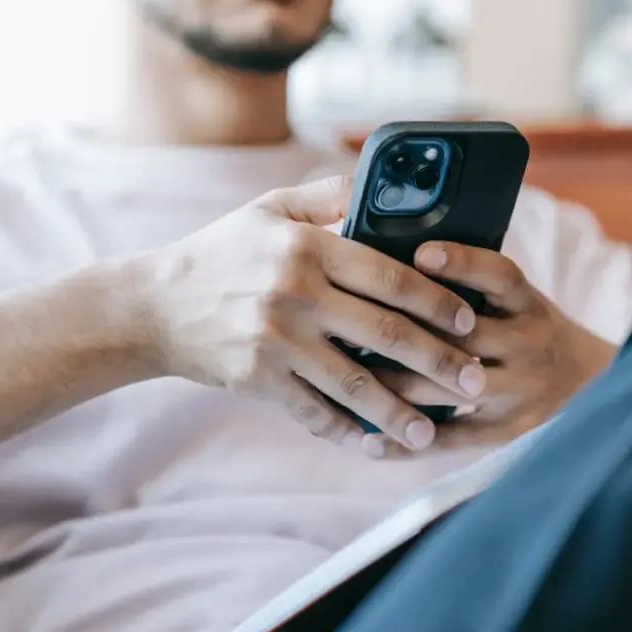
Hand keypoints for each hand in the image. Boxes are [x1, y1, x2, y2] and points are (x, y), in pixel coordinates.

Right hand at [143, 177, 487, 452]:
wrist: (153, 305)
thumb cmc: (221, 252)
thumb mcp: (269, 209)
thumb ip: (328, 195)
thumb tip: (384, 185)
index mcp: (308, 246)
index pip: (391, 276)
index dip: (438, 301)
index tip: (470, 321)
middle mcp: (295, 292)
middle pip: (386, 334)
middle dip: (440, 362)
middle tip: (478, 383)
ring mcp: (275, 340)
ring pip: (355, 383)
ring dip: (401, 413)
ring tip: (433, 433)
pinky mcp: (256, 379)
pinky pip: (313, 412)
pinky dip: (347, 432)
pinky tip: (375, 446)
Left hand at [371, 241, 615, 455]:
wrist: (590, 384)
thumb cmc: (529, 330)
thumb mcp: (519, 300)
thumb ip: (475, 286)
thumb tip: (399, 259)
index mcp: (530, 304)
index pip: (500, 276)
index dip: (462, 262)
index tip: (420, 253)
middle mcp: (529, 345)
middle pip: (463, 338)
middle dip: (403, 333)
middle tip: (348, 325)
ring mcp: (520, 392)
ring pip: (448, 390)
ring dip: (393, 386)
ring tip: (346, 379)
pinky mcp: (508, 431)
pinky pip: (451, 440)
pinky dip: (407, 444)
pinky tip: (367, 442)